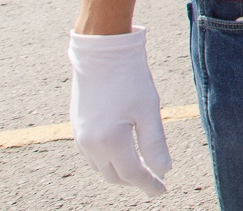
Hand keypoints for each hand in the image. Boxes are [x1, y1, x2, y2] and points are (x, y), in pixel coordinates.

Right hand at [68, 28, 170, 196]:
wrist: (102, 53)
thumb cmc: (130, 78)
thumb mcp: (148, 110)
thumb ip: (155, 143)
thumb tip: (164, 170)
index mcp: (110, 141)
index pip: (133, 174)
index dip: (149, 184)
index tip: (163, 190)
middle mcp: (90, 144)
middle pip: (114, 176)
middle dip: (135, 180)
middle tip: (155, 180)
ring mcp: (80, 136)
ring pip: (101, 167)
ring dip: (120, 172)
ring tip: (141, 169)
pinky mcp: (76, 127)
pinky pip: (92, 155)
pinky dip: (108, 160)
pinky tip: (121, 154)